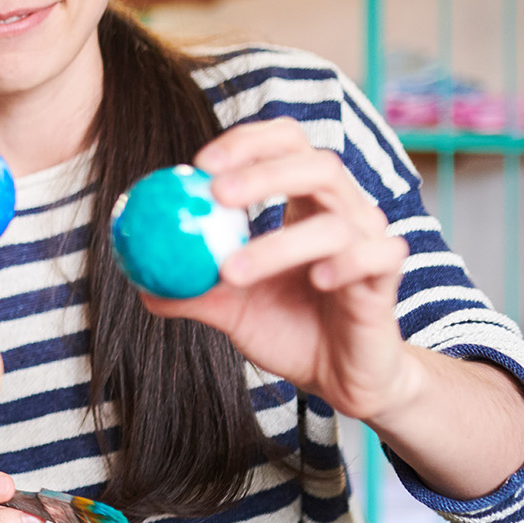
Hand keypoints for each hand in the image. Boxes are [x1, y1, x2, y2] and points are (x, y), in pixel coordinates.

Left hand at [144, 118, 414, 421]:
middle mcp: (344, 212)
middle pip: (316, 165)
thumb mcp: (228, 309)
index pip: (287, 145)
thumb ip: (187, 289)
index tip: (198, 165)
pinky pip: (378, 257)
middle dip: (264, 172)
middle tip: (214, 192)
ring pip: (335, 222)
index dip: (247, 143)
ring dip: (278, 242)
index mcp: (305, 204)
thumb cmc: (288, 330)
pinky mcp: (387, 280)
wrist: (340, 379)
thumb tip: (136, 276)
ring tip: (231, 270)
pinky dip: (347, 263)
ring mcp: (370, 242)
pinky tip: (317, 280)